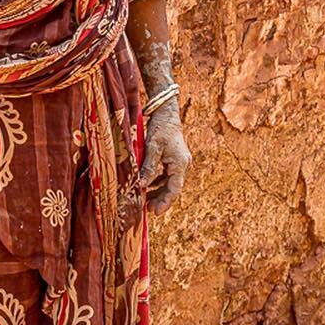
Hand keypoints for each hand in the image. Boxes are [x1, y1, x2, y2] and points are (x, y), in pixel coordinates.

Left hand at [137, 99, 190, 214]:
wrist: (166, 112)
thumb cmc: (160, 127)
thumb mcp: (152, 147)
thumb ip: (148, 167)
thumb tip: (142, 185)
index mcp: (180, 163)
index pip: (174, 189)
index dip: (165, 202)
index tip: (156, 212)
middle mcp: (183, 164)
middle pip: (173, 187)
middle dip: (161, 199)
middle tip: (147, 209)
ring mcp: (179, 161)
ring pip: (170, 182)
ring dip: (159, 191)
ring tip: (146, 200)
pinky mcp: (174, 158)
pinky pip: (167, 175)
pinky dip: (158, 182)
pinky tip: (148, 186)